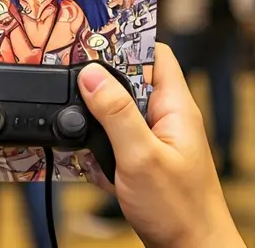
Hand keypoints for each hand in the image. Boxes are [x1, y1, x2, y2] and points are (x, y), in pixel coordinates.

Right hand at [78, 45, 244, 247]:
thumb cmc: (180, 211)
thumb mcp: (140, 156)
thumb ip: (115, 114)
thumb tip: (92, 75)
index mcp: (176, 107)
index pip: (156, 54)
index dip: (126, 44)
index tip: (94, 45)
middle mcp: (167, 118)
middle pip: (130, 82)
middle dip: (102, 87)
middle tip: (75, 88)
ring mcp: (156, 140)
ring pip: (118, 113)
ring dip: (98, 123)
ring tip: (84, 134)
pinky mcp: (144, 161)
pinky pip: (115, 141)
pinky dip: (100, 150)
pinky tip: (96, 165)